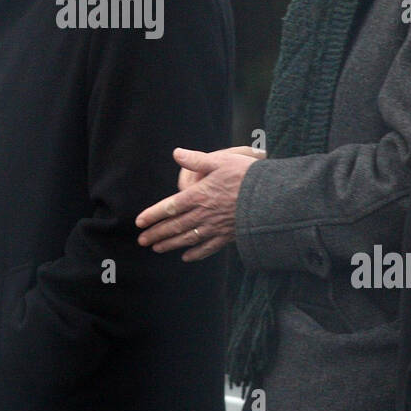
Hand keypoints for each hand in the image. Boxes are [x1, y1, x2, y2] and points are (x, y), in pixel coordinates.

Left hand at [136, 147, 262, 261]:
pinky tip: (186, 257)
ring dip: (170, 244)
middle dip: (157, 234)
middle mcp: (204, 214)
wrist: (272, 197)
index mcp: (199, 195)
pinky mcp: (228, 236)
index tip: (139, 222)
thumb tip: (176, 152)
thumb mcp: (220, 161)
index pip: (169, 207)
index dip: (153, 215)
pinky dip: (196, 254)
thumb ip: (196, 158)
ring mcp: (215, 227)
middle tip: (142, 241)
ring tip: (157, 248)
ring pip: (187, 239)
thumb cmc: (246, 175)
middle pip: (175, 226)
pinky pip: (208, 248)